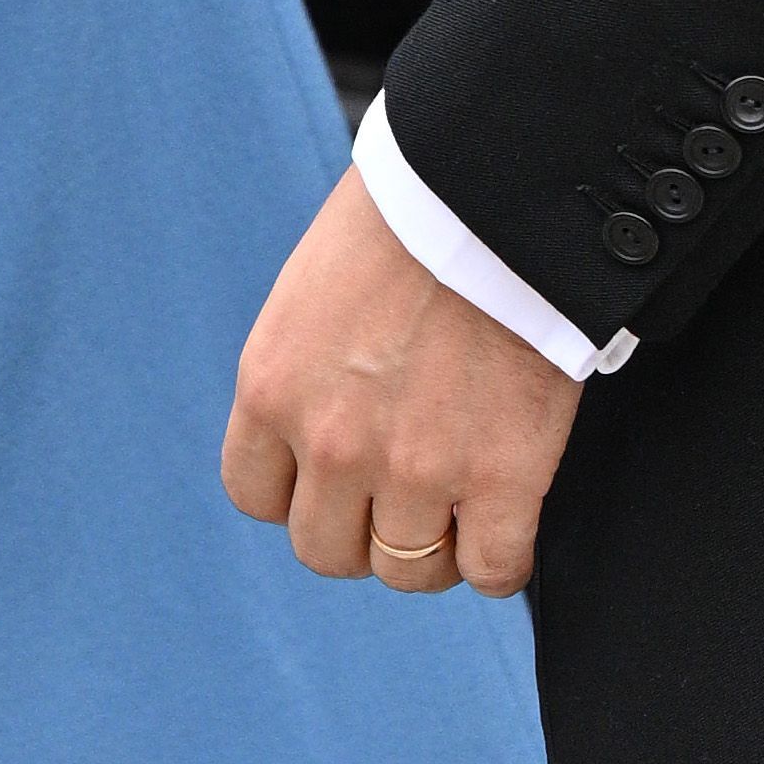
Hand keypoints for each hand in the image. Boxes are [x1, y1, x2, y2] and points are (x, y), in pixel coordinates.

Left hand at [223, 161, 583, 596]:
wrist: (494, 192)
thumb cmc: (409, 222)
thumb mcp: (311, 295)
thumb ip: (305, 376)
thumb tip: (322, 430)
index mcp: (270, 389)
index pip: (256, 497)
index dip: (300, 495)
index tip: (336, 478)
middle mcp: (330, 442)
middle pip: (326, 550)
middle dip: (363, 532)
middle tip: (402, 499)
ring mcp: (415, 467)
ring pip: (407, 571)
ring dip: (432, 551)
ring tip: (458, 514)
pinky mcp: (501, 477)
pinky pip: (492, 570)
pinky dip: (501, 562)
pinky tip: (507, 527)